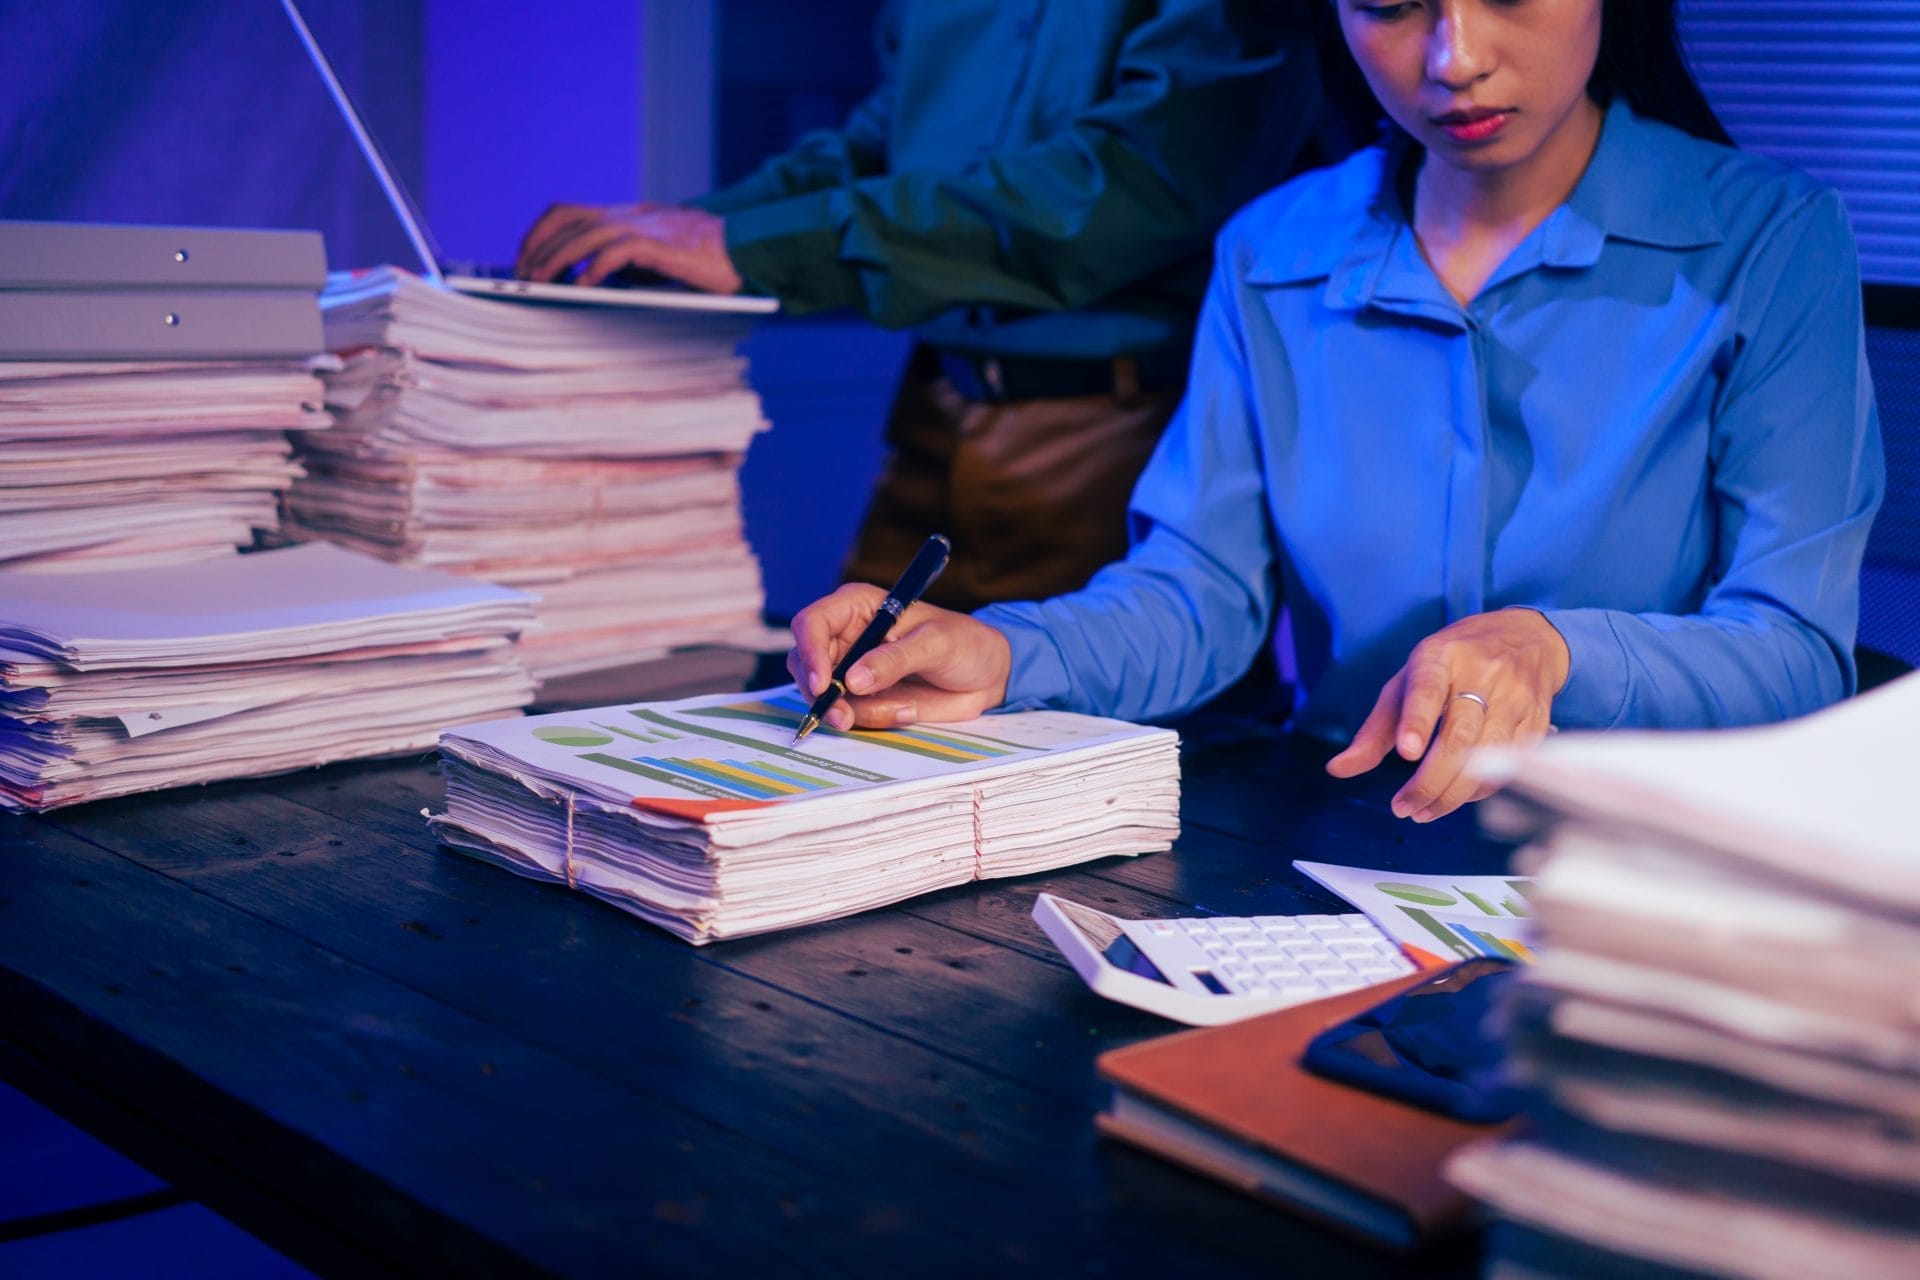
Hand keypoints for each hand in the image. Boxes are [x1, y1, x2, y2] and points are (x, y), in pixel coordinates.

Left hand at [515, 202, 741, 293]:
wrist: (748, 247)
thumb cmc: (707, 258)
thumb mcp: (657, 256)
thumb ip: (627, 261)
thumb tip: (593, 280)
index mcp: (626, 215)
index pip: (567, 212)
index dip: (539, 232)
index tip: (524, 257)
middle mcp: (629, 214)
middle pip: (567, 221)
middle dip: (537, 249)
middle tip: (522, 276)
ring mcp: (645, 227)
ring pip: (585, 235)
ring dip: (556, 259)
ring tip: (540, 282)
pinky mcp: (662, 245)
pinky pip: (618, 252)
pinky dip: (595, 269)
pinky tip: (583, 287)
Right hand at [786, 584, 1012, 730]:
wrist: (987, 674)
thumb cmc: (964, 643)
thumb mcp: (936, 644)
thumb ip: (895, 659)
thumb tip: (853, 680)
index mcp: (857, 607)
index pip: (812, 624)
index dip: (809, 654)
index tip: (822, 686)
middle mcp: (847, 636)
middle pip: (805, 664)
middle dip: (821, 695)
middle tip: (844, 719)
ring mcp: (852, 669)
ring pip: (824, 696)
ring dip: (854, 712)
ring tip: (903, 708)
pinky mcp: (863, 697)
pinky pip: (851, 715)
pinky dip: (875, 719)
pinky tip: (908, 709)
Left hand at [1325, 609, 1569, 821]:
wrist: (1522, 637)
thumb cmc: (1450, 666)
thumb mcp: (1406, 683)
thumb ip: (1374, 730)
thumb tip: (1337, 769)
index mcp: (1441, 657)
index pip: (1427, 689)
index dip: (1418, 721)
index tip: (1406, 752)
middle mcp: (1483, 673)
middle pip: (1459, 735)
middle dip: (1430, 781)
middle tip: (1403, 808)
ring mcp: (1515, 697)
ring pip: (1489, 756)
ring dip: (1454, 794)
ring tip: (1423, 812)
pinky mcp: (1537, 720)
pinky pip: (1511, 765)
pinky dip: (1481, 790)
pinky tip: (1457, 798)